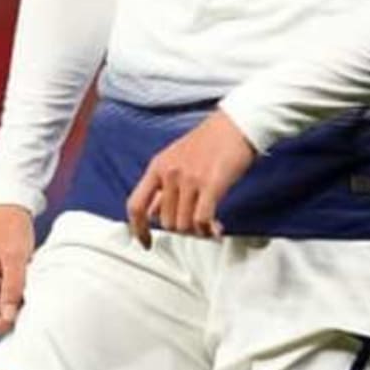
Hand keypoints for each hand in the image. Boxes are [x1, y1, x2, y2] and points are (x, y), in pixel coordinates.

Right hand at [0, 205, 34, 334]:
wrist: (11, 203)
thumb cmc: (9, 225)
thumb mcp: (14, 257)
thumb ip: (11, 288)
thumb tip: (9, 317)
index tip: (13, 321)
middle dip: (3, 316)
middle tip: (25, 309)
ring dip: (10, 305)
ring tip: (27, 292)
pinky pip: (0, 295)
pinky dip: (13, 295)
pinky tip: (25, 284)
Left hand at [125, 109, 256, 247]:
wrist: (234, 125)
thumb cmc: (207, 143)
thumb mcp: (174, 159)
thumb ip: (162, 186)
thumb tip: (152, 213)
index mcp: (157, 167)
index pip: (136, 205)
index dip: (137, 229)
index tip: (145, 244)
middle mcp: (169, 173)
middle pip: (165, 222)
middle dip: (182, 230)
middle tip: (197, 226)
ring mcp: (189, 179)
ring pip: (183, 225)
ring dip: (197, 232)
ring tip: (209, 226)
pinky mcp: (211, 184)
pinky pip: (202, 220)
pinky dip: (209, 231)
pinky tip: (217, 228)